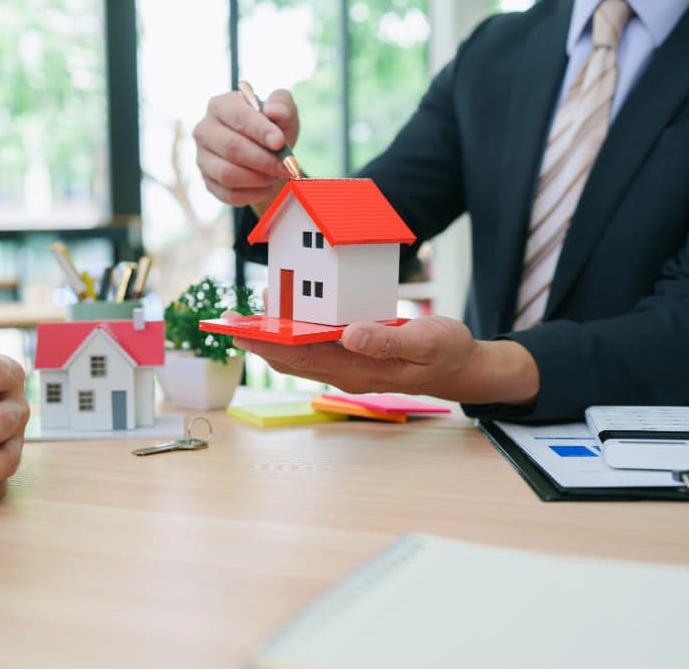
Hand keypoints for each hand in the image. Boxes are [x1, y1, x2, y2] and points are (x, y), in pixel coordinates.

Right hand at [193, 88, 299, 211]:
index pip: (238, 117)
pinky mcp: (208, 182)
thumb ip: (282, 105)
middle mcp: (205, 131)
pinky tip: (267, 187)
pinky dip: (253, 194)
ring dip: (258, 178)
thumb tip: (273, 111)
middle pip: (232, 148)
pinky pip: (229, 194)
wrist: (264, 154)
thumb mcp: (283, 112)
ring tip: (276, 176)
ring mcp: (202, 158)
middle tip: (285, 166)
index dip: (260, 131)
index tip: (279, 143)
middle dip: (263, 160)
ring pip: (228, 174)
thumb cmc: (272, 128)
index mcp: (220, 106)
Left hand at [230, 315, 540, 404]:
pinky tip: (283, 317)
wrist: (462, 368)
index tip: (239, 331)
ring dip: (270, 338)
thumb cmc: (446, 352)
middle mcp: (346, 371)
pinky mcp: (353, 357)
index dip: (267, 344)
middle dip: (256, 341)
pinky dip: (292, 333)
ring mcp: (348, 367)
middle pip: (290, 358)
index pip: (301, 357)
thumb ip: (388, 341)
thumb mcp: (426, 341)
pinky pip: (313, 348)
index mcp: (358, 369)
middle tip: (225, 320)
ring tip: (243, 318)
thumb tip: (350, 334)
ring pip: (298, 354)